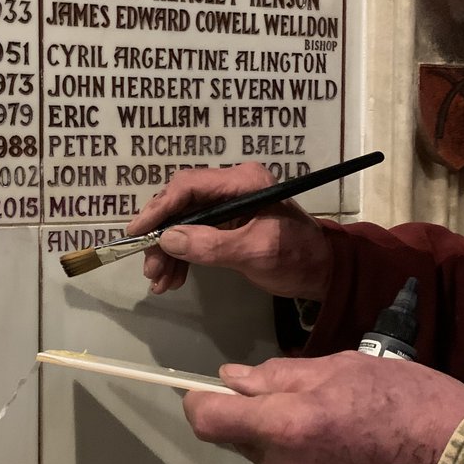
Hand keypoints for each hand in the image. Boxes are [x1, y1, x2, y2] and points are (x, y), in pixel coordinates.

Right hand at [126, 163, 331, 300]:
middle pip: (181, 204)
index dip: (159, 208)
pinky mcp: (226, 225)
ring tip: (159, 281)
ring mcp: (228, 206)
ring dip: (168, 252)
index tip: (138, 232)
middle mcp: (231, 187)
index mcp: (243, 182)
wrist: (325, 273)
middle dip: (161, 236)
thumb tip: (168, 239)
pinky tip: (172, 279)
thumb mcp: (256, 252)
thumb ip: (212, 245)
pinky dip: (181, 257)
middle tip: (149, 267)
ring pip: (183, 223)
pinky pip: (194, 236)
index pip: (189, 186)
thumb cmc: (297, 257)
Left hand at [183, 352, 463, 463]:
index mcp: (289, 425)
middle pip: (243, 441)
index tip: (203, 391)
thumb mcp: (345, 368)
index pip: (210, 421)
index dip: (199, 403)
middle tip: (299, 400)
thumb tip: (233, 379)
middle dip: (257, 420)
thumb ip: (281, 376)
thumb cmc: (411, 403)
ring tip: (343, 428)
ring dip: (292, 443)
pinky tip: (356, 456)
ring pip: (277, 463)